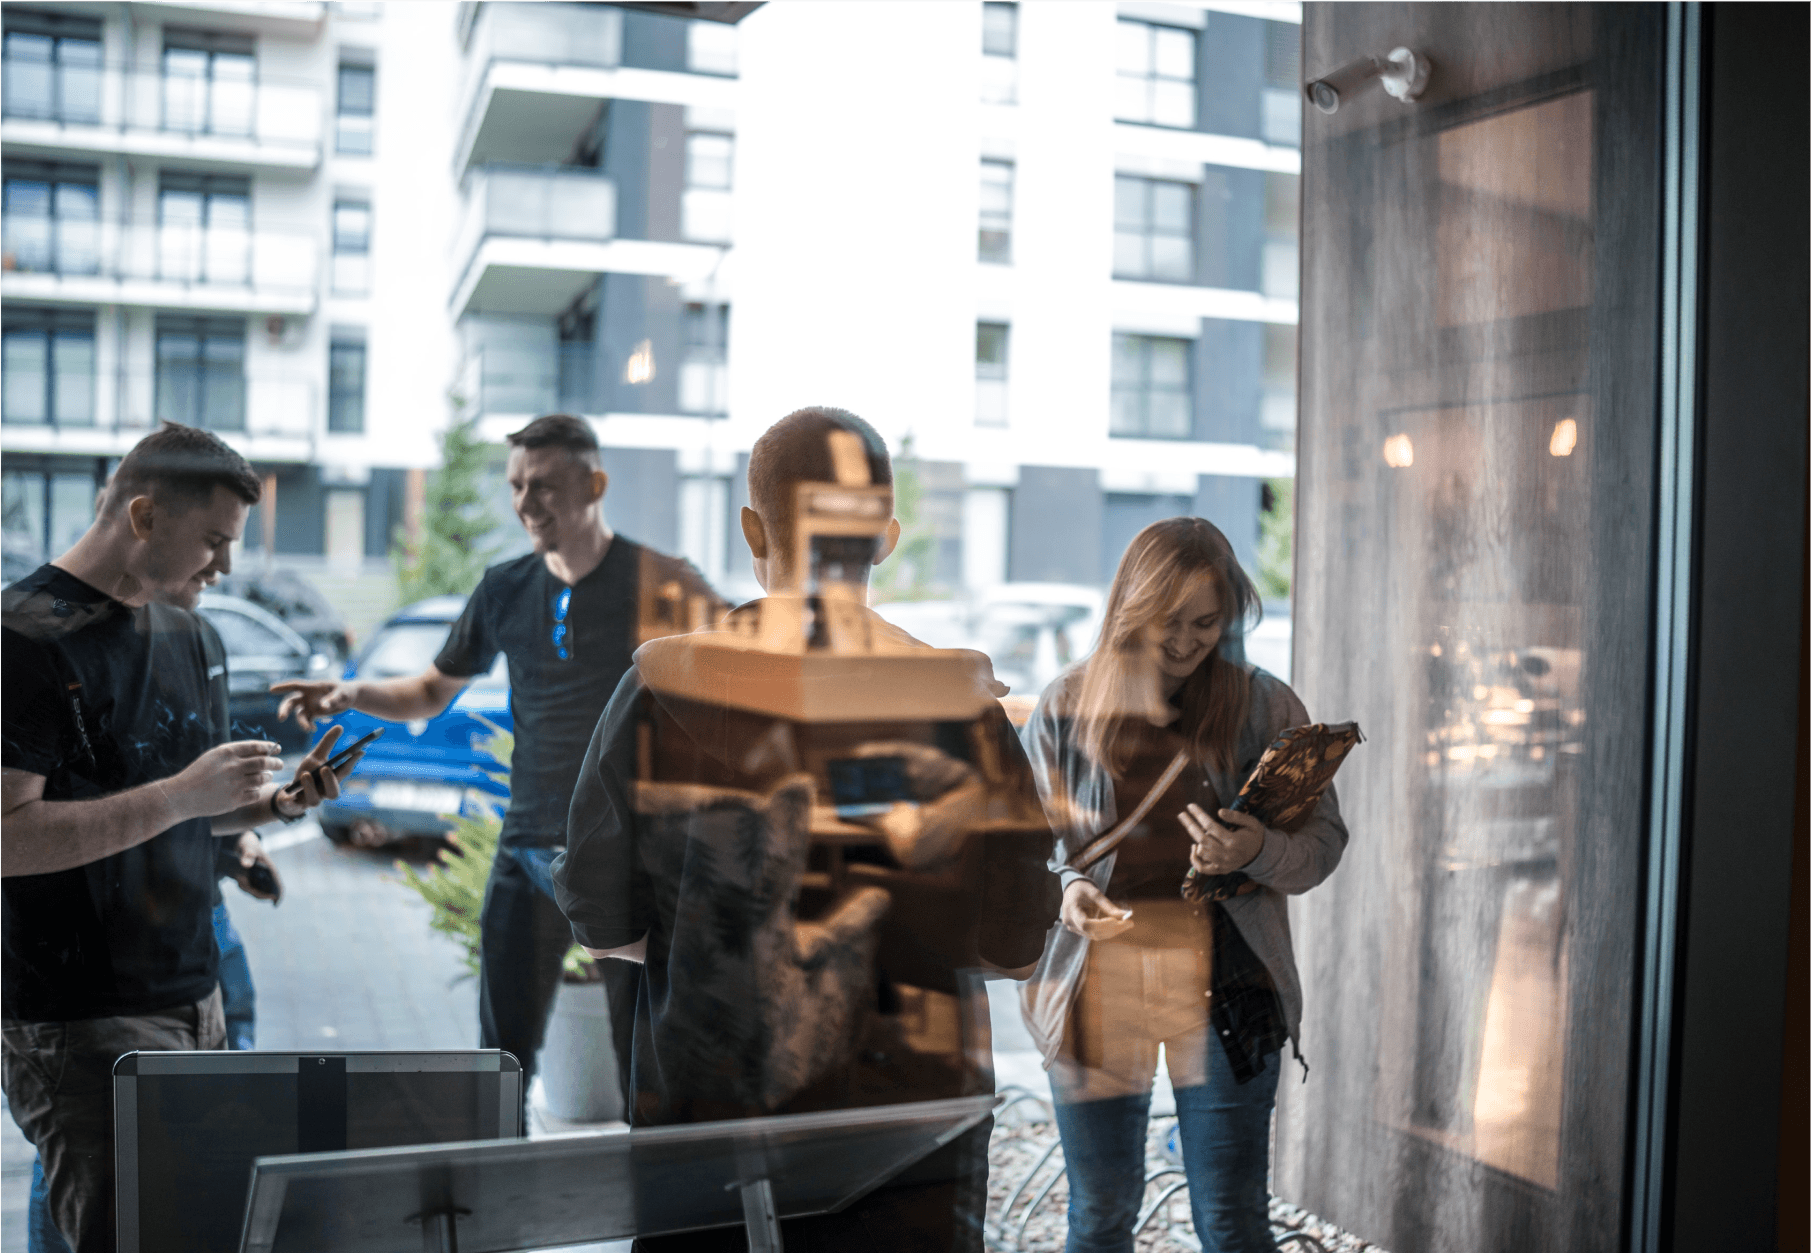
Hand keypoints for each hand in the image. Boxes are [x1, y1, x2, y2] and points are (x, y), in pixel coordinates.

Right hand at [169, 741, 283, 817]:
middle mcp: (233, 767)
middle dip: (276, 763)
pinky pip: (256, 794)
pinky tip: (253, 789)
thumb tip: (263, 750)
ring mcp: (235, 784)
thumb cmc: (199, 773)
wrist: (182, 795)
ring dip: (267, 777)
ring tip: (266, 776)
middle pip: (264, 762)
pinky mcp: (235, 800)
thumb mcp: (214, 756)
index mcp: (226, 752)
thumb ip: (236, 753)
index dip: (269, 747)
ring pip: (262, 778)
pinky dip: (257, 791)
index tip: (277, 749)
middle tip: (279, 764)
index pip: (256, 746)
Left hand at [230, 831, 281, 901]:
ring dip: (247, 889)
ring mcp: (262, 879)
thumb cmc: (249, 847)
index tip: (275, 904)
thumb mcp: (248, 848)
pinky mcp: (255, 880)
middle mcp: (268, 876)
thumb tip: (245, 865)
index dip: (278, 895)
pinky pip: (250, 888)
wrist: (245, 846)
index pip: (278, 885)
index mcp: (271, 869)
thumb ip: (247, 855)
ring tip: (239, 877)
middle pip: (266, 891)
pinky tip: (239, 879)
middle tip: (241, 883)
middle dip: (255, 892)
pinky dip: (244, 887)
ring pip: (256, 891)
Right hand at [270, 678, 358, 732]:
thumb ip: (333, 700)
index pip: (295, 685)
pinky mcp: (314, 713)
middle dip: (285, 709)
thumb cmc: (346, 691)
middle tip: (281, 718)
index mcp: (312, 687)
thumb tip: (323, 707)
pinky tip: (313, 729)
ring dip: (301, 722)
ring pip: (298, 714)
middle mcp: (307, 696)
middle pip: (291, 701)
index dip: (283, 687)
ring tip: (309, 728)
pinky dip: (308, 725)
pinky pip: (307, 720)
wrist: (350, 697)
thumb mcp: (342, 694)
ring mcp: (309, 705)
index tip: (271, 689)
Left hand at [277, 724, 362, 811]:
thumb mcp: (314, 757)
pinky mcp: (294, 806)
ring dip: (310, 787)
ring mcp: (310, 801)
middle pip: (333, 793)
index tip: (359, 751)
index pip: (345, 772)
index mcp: (332, 780)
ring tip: (305, 775)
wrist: (289, 795)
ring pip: (315, 800)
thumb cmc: (307, 775)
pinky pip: (293, 806)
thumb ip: (327, 743)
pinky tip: (287, 794)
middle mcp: (323, 793)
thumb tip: (340, 726)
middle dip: (331, 781)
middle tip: (326, 768)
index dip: (352, 762)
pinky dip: (290, 800)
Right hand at [1060, 878, 1133, 939]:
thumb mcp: (1094, 893)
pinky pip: (1095, 934)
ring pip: (1095, 935)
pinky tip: (1119, 925)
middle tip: (1130, 923)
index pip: (1085, 923)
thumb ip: (1108, 905)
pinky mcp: (1080, 930)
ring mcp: (1074, 928)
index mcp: (1071, 909)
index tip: (1115, 920)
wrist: (1070, 890)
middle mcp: (1070, 922)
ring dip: (1112, 931)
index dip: (1101, 924)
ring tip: (1128, 924)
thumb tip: (1126, 915)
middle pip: (1093, 932)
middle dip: (1113, 929)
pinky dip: (1108, 930)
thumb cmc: (1082, 889)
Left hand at [1181, 804, 1264, 875]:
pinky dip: (1194, 859)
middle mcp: (1227, 854)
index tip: (1190, 806)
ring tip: (1196, 829)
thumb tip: (1219, 811)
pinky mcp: (1219, 870)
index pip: (1211, 826)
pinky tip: (1194, 847)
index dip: (1199, 815)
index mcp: (1234, 841)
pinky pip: (1201, 868)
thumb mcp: (1252, 823)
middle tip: (1181, 814)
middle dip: (1190, 825)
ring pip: (1201, 852)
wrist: (1261, 856)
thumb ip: (1237, 816)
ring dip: (1196, 840)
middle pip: (1202, 839)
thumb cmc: (1254, 836)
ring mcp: (1222, 864)